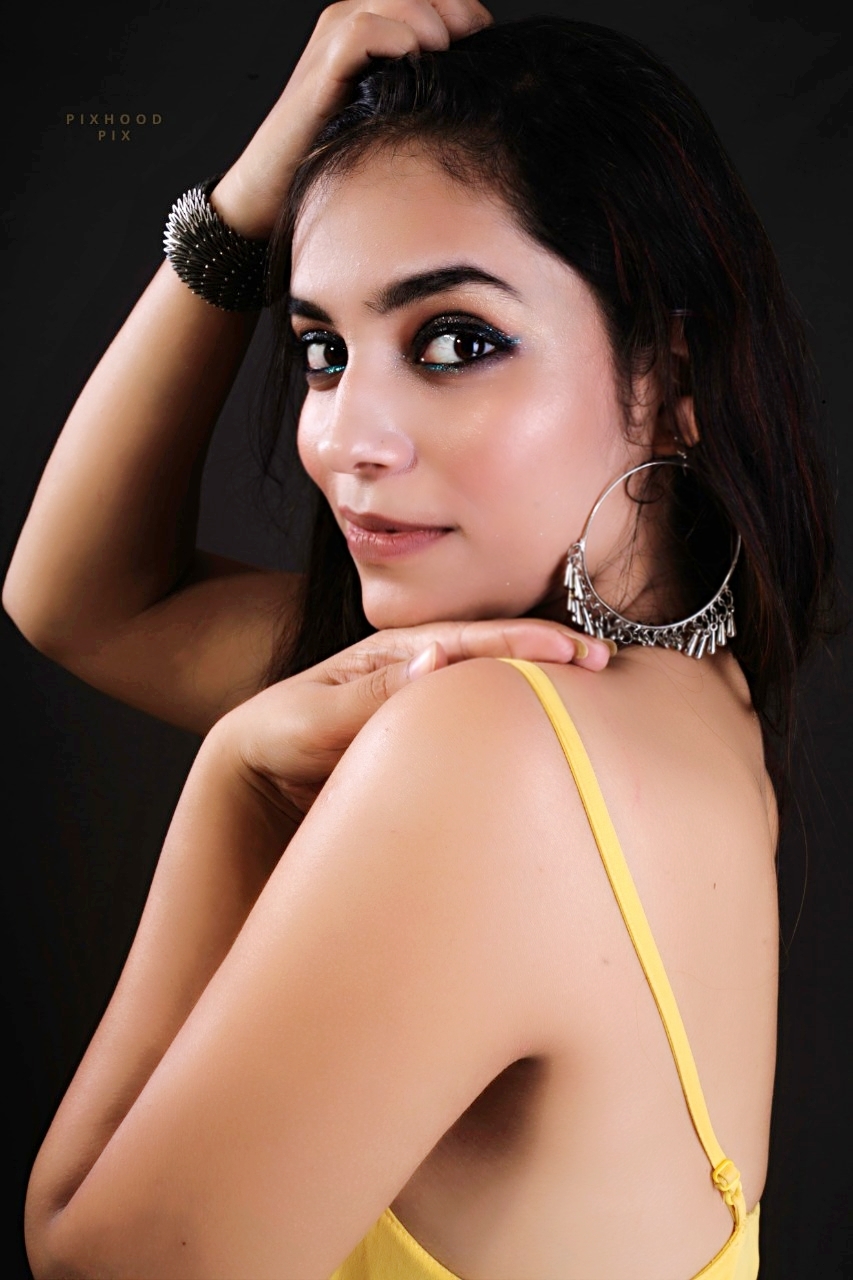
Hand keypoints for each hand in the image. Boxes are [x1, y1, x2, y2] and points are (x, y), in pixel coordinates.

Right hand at [211, 0, 492, 236]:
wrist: (273, 194)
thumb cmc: (339, 163)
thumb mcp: (394, 120)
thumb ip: (425, 90)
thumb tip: (480, 85)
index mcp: (372, 29)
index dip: (465, 13)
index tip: (486, 49)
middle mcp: (351, 23)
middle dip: (457, 15)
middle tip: (473, 52)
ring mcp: (332, 40)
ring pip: (397, 0)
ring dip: (430, 26)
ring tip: (443, 61)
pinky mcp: (321, 65)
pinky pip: (364, 30)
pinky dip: (396, 41)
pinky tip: (412, 69)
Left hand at [213, 618, 614, 819]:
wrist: (256, 777)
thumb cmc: (280, 737)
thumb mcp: (316, 716)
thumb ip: (373, 693)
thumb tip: (435, 658)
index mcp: (394, 652)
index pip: (470, 641)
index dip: (523, 644)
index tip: (571, 651)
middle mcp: (419, 670)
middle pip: (496, 654)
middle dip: (551, 653)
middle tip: (606, 662)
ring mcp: (428, 702)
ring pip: (494, 686)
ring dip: (544, 685)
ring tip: (597, 688)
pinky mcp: (430, 737)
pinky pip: (481, 723)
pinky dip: (520, 717)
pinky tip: (552, 729)